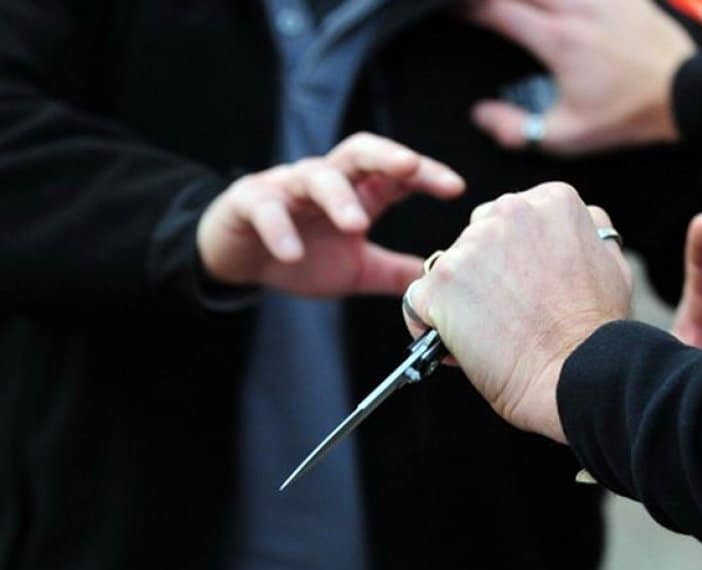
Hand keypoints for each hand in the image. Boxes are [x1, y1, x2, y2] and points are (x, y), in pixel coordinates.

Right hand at [197, 132, 464, 297]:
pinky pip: (266, 210)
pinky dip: (280, 230)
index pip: (396, 173)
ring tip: (357, 224)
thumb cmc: (302, 255)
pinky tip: (292, 253)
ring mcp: (286, 188)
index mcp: (357, 192)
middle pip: (359, 152)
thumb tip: (438, 280)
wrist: (240, 261)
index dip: (426, 174)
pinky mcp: (249, 203)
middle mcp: (326, 180)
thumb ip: (394, 272)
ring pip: (315, 177)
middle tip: (411, 167)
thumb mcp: (356, 269)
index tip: (456, 187)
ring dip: (338, 198)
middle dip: (387, 155)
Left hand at [404, 182, 631, 442]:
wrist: (578, 375)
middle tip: (507, 311)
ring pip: (448, 267)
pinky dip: (429, 324)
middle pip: (477, 236)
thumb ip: (586, 230)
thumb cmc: (597, 332)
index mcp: (552, 201)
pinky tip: (454, 344)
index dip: (517, 256)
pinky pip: (418, 299)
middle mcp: (509, 211)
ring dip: (460, 298)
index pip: (514, 217)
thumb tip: (576, 223)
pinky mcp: (441, 282)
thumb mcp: (613, 262)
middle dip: (485, 271)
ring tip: (487, 333)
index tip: (529, 286)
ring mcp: (471, 245)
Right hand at [464, 0, 695, 153]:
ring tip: (507, 1)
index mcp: (557, 41)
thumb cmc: (624, 117)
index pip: (499, 12)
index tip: (446, 11)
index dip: (468, 8)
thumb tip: (480, 114)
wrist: (685, 95)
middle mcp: (576, 9)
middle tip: (470, 4)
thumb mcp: (568, 136)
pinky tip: (553, 1)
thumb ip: (518, 129)